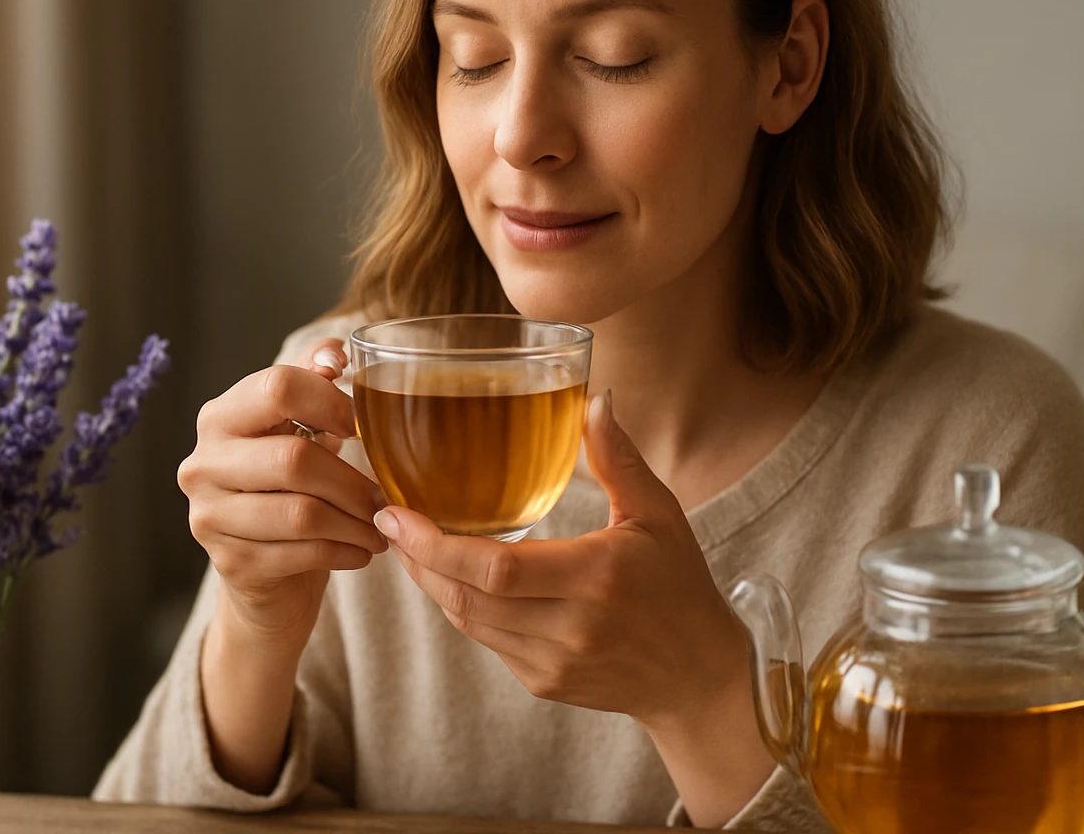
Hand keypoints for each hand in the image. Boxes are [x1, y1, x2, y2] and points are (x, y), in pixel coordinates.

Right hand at [180, 338, 386, 653]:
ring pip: (301, 514)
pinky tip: (363, 550)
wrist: (263, 575)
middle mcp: (203, 463)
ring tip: (381, 526)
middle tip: (385, 496)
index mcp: (221, 417)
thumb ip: (310, 383)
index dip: (332, 402)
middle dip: (352, 480)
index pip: (278, 386)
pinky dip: (345, 552)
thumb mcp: (297, 430)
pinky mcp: (230, 563)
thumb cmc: (286, 489)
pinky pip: (302, 554)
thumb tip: (334, 353)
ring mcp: (209, 516)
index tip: (363, 425)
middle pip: (294, 459)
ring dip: (356, 523)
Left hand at [374, 388, 747, 729]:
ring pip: (467, 621)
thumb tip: (593, 399)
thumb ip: (620, 458)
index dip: (436, 544)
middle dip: (418, 558)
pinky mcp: (542, 683)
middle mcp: (570, 627)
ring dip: (431, 581)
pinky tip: (451, 573)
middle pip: (468, 596)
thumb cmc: (679, 586)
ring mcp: (552, 662)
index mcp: (597, 577)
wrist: (695, 676)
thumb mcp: (659, 514)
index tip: (397, 513)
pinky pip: (485, 639)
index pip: (497, 567)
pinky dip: (461, 603)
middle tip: (388, 519)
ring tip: (409, 542)